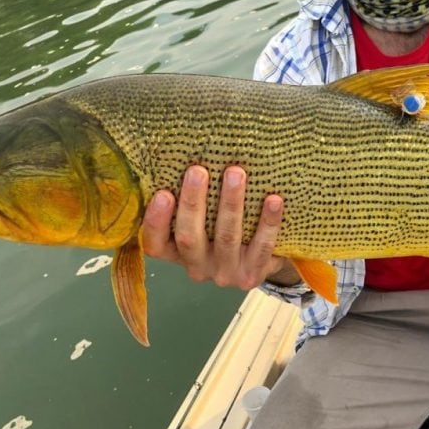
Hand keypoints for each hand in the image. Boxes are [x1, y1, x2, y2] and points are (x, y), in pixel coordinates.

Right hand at [141, 165, 297, 289]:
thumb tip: (184, 153)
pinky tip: (273, 199)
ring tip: (235, 173)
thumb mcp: (202, 221)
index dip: (156, 221)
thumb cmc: (222, 230)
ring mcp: (224, 273)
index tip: (162, 193)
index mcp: (176, 253)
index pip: (155, 244)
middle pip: (189, 237)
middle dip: (193, 203)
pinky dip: (268, 222)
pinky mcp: (252, 275)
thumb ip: (190, 200)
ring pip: (226, 237)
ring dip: (231, 203)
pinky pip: (262, 246)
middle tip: (197, 171)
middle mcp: (197, 267)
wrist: (260, 262)